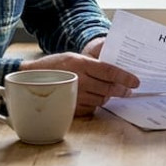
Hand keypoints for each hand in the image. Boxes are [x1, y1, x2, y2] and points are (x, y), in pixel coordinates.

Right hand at [21, 50, 138, 115]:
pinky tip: (96, 99)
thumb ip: (92, 64)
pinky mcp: (70, 108)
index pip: (110, 71)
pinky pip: (91, 108)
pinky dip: (96, 104)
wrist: (29, 79)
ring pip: (101, 100)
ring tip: (113, 93)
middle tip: (129, 90)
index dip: (125, 77)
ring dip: (109, 97)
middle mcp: (79, 80)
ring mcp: (74, 96)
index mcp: (81, 64)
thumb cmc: (53, 66)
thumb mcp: (73, 57)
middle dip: (122, 90)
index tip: (136, 82)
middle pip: (109, 88)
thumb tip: (113, 71)